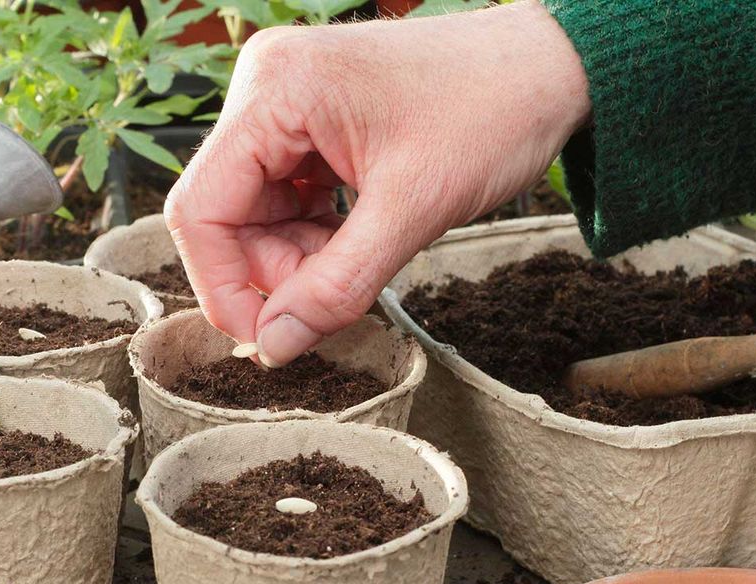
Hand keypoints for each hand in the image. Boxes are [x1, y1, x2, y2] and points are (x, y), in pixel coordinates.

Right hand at [164, 0, 590, 366]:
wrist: (554, 65)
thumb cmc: (495, 109)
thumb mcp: (413, 209)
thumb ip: (336, 285)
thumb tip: (274, 346)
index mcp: (276, 90)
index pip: (201, 208)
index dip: (223, 285)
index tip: (267, 338)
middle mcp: (266, 88)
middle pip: (226, 214)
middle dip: (274, 271)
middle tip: (333, 297)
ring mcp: (286, 103)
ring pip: (255, 213)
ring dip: (297, 257)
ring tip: (361, 258)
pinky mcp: (310, 121)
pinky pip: (285, 197)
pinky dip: (314, 235)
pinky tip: (358, 238)